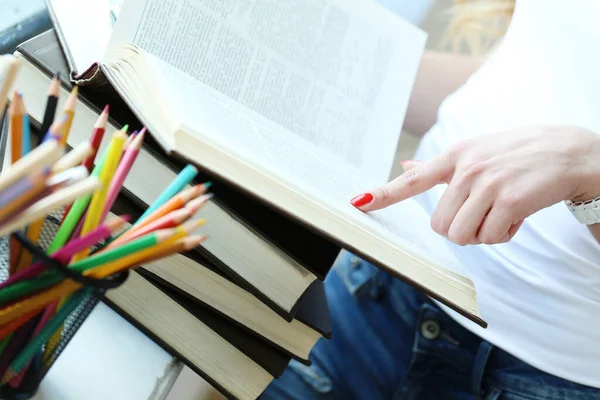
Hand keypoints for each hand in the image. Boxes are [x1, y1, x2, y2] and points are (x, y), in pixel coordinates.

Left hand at [351, 125, 599, 244]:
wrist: (570, 151)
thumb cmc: (518, 153)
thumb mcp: (476, 150)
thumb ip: (439, 166)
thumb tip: (404, 167)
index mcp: (454, 156)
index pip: (412, 181)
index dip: (384, 195)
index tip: (358, 204)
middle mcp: (466, 169)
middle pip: (439, 226)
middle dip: (460, 228)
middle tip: (483, 214)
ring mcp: (487, 184)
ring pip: (461, 236)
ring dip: (481, 234)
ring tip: (500, 213)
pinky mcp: (509, 201)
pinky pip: (490, 238)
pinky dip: (503, 235)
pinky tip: (517, 215)